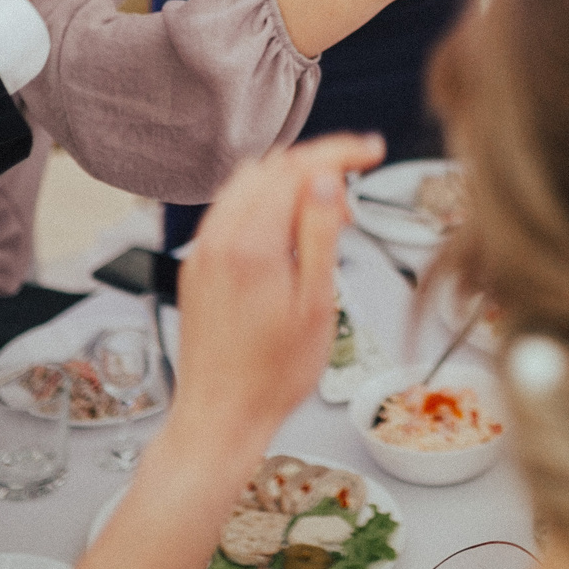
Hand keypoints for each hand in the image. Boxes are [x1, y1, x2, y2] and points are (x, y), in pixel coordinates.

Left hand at [171, 134, 384, 455]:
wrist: (219, 417)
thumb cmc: (271, 376)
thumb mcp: (316, 305)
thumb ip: (321, 233)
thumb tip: (327, 180)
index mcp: (251, 244)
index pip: (298, 167)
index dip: (341, 151)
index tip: (371, 151)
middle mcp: (219, 238)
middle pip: (271, 167)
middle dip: (317, 165)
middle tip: (354, 196)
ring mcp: (203, 250)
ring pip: (248, 183)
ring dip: (289, 181)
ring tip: (326, 215)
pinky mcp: (197, 265)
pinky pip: (230, 209)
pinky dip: (264, 202)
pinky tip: (289, 232)